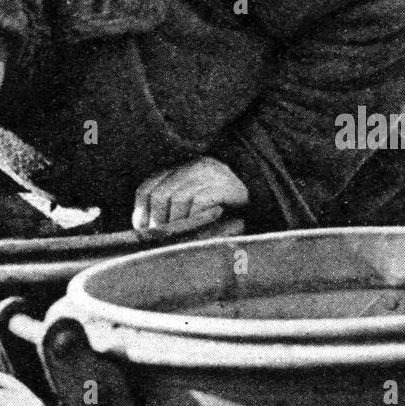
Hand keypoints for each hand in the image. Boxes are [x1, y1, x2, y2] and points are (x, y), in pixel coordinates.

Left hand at [132, 156, 248, 232]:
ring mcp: (209, 174)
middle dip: (159, 222)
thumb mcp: (192, 207)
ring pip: (178, 199)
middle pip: (160, 195)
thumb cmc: (224, 210)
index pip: (147, 188)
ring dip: (178, 222)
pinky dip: (196, 218)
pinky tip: (202, 225)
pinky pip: (199, 203)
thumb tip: (145, 230)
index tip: (144, 230)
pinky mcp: (224, 185)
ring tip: (185, 234)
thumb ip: (170, 213)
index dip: (141, 212)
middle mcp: (192, 167)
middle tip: (166, 238)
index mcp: (179, 170)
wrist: (263, 197)